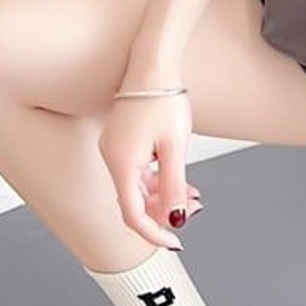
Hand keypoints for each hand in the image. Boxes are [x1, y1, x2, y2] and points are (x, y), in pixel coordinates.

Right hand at [98, 93, 202, 249]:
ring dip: (163, 195)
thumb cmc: (164, 98)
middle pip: (135, 201)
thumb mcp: (175, 146)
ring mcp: (115, 148)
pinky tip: (178, 179)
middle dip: (164, 211)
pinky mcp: (122, 141)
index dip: (153, 232)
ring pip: (138, 186)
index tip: (174, 241)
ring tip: (193, 195)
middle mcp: (112, 157)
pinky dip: (157, 179)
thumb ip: (174, 185)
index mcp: (122, 162)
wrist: (154, 65)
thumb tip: (175, 216)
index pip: (132, 213)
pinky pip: (138, 170)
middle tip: (194, 211)